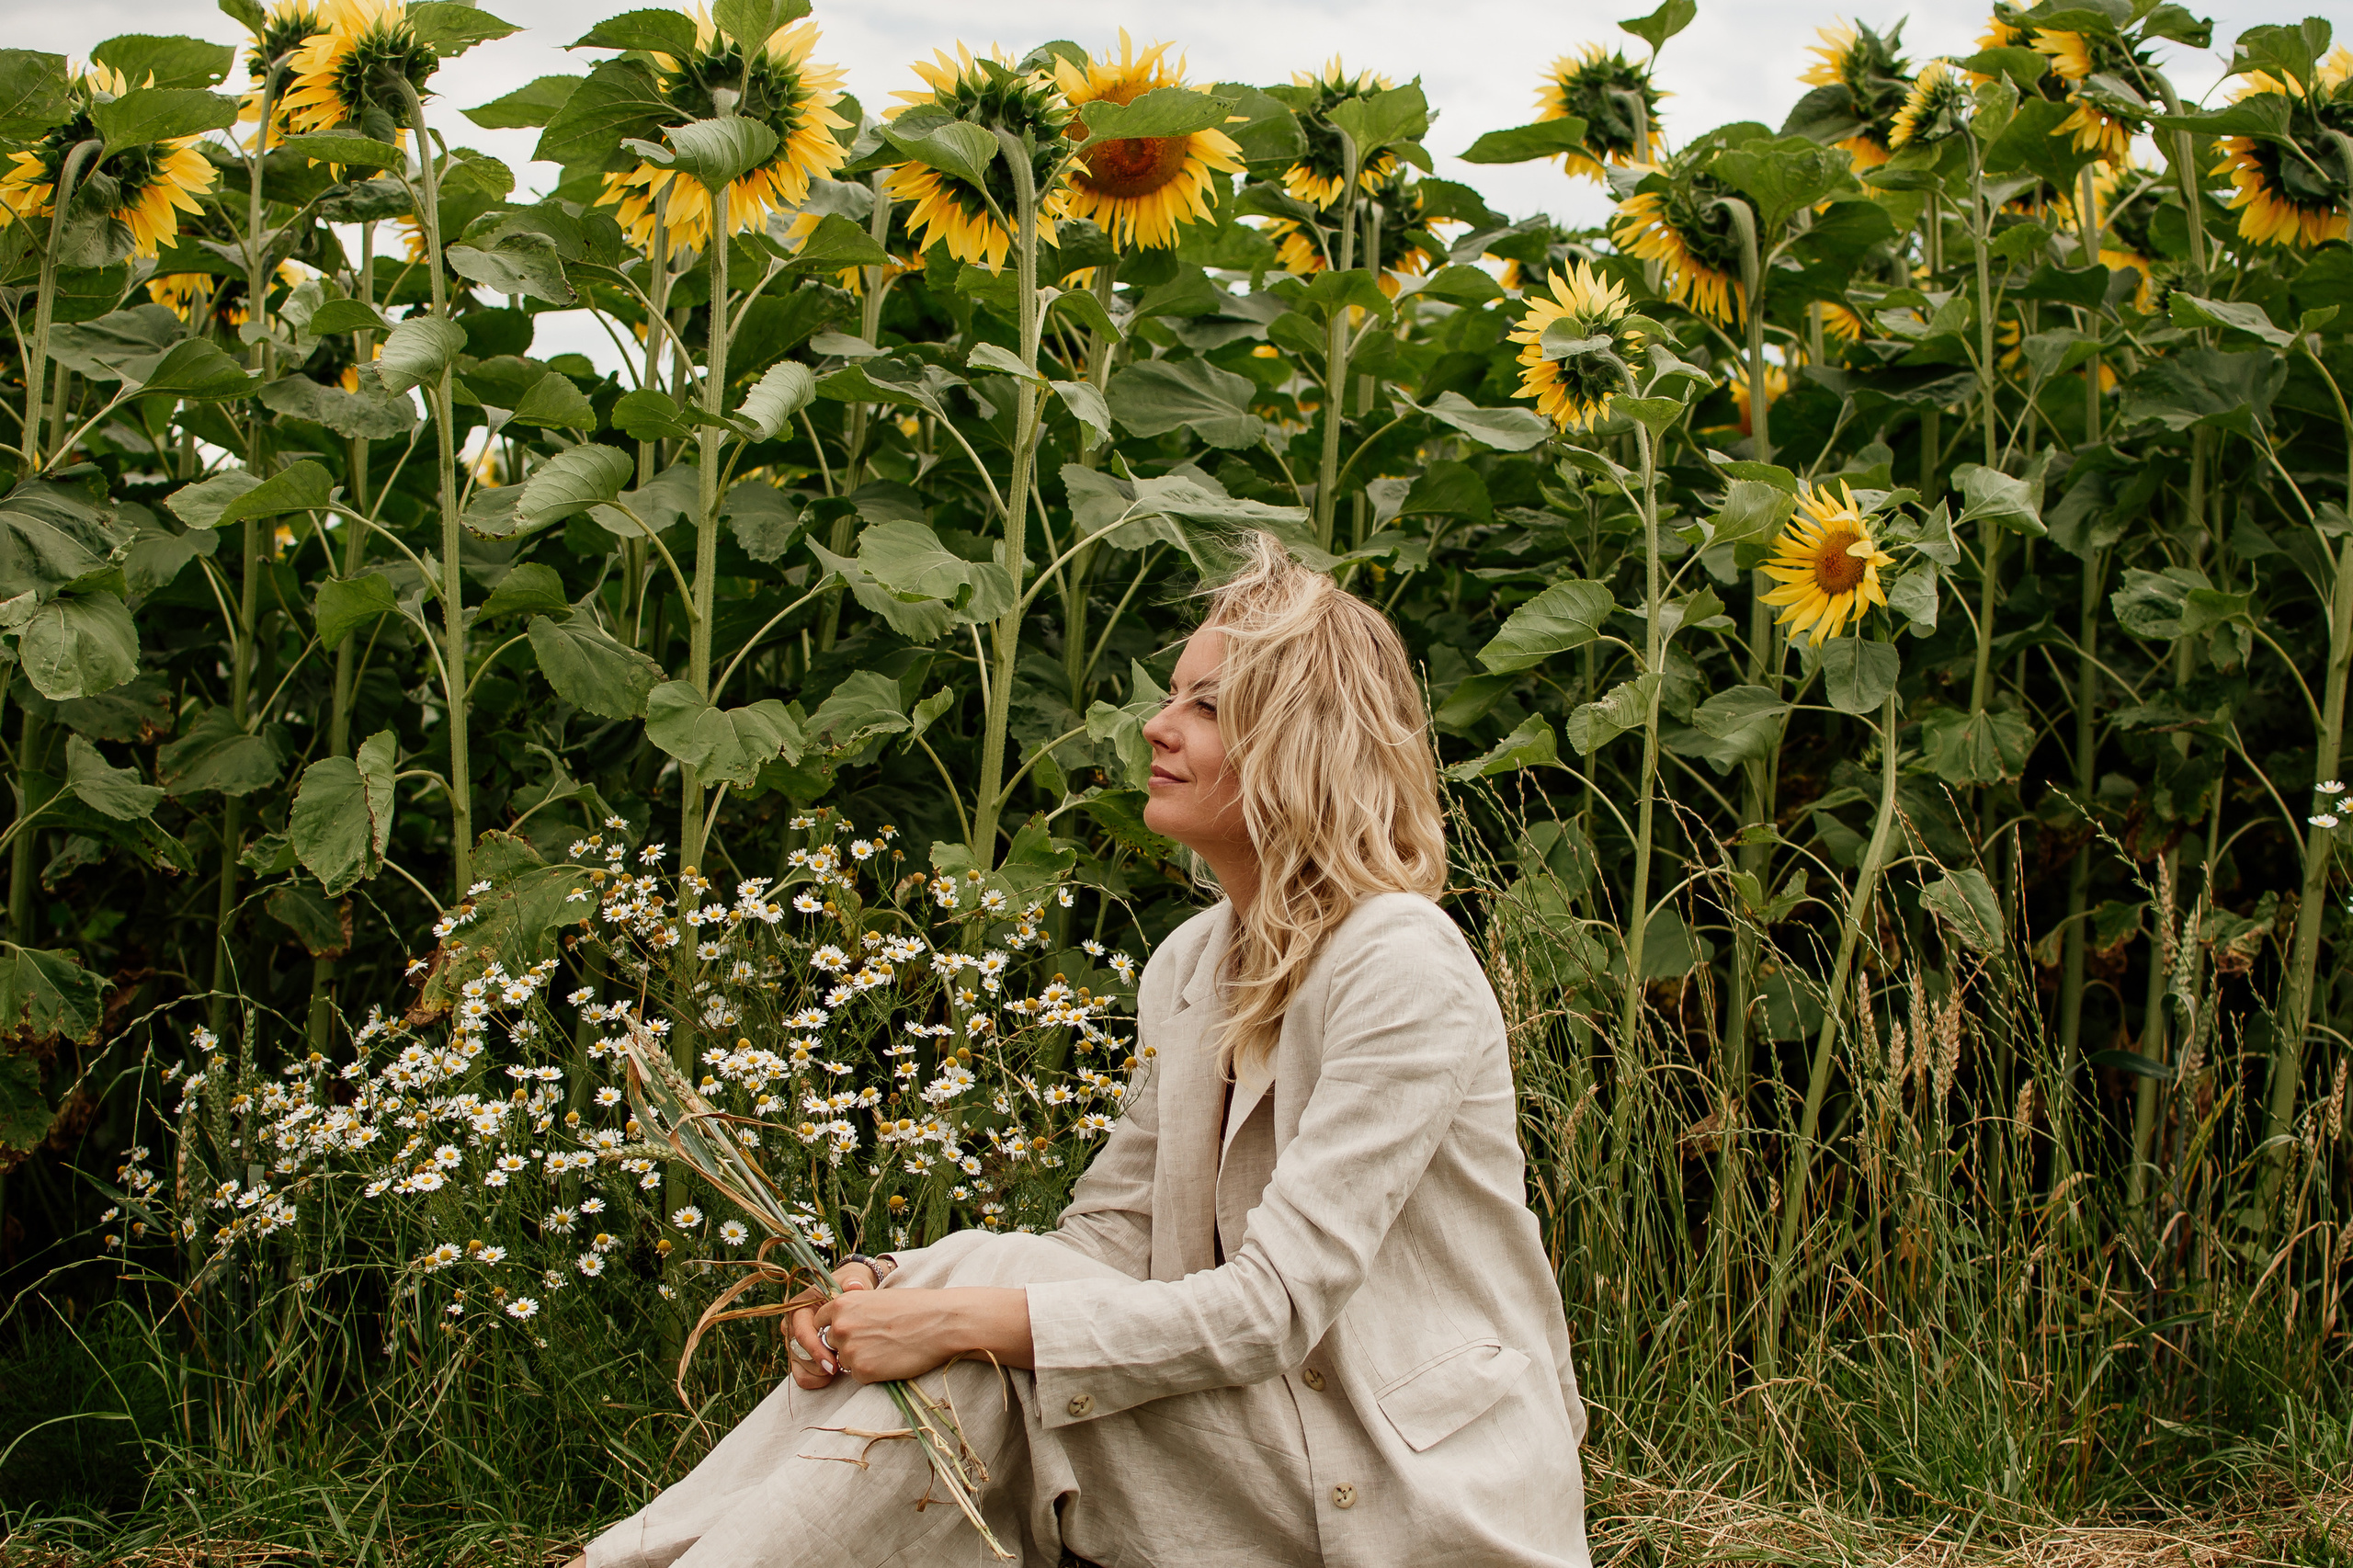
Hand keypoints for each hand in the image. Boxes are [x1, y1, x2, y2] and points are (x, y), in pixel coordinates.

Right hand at [783, 1262, 878, 1388]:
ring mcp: (795, 1342)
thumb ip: (852, 1283)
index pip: (801, 1330)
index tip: (832, 1362)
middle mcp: (793, 1324)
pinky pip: (801, 1374)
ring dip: (816, 1373)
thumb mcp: (852, 1281)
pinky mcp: (801, 1355)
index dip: (815, 1348)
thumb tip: (853, 1286)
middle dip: (816, 1362)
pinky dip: (814, 1380)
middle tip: (835, 1369)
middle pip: (797, 1350)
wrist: (850, 1297)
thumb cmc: (850, 1288)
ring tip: (836, 1372)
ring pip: (798, 1364)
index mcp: (800, 1306)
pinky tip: (829, 1379)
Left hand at [813, 1287, 1034, 1384]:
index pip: (820, 1321)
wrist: (940, 1323)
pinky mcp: (862, 1371)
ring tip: (888, 1347)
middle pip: (830, 1343)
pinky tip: (892, 1359)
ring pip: (844, 1361)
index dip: (833, 1327)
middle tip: (875, 1340)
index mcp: (841, 1304)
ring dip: (860, 1358)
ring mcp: (849, 1350)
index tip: (849, 1331)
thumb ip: (854, 1309)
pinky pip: (857, 1376)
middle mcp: (839, 1326)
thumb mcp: (877, 1298)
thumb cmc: (915, 1307)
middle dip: (847, 1344)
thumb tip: (838, 1324)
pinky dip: (872, 1372)